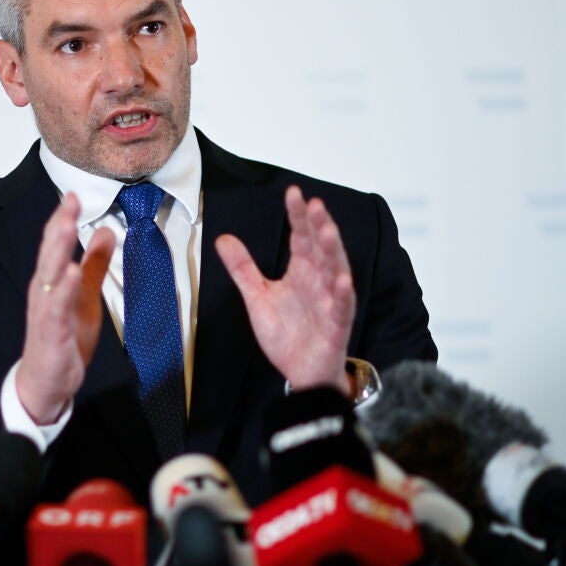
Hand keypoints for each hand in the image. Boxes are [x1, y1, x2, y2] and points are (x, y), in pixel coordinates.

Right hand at [16, 193, 115, 423]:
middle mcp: (43, 291)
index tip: (73, 194)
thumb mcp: (85, 294)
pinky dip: (63, 290)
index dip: (63, 218)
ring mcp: (45, 310)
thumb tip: (107, 231)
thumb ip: (94, 264)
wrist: (46, 381)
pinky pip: (56, 308)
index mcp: (51, 280)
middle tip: (69, 200)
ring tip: (67, 226)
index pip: (55, 243)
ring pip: (50, 274)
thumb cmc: (62, 338)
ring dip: (58, 250)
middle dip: (58, 226)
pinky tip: (72, 273)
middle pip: (50, 252)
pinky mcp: (51, 332)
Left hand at [215, 186, 354, 394]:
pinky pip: (341, 308)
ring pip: (335, 272)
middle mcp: (318, 281)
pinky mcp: (336, 325)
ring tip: (328, 232)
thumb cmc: (288, 334)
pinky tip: (341, 280)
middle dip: (318, 226)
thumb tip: (223, 239)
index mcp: (302, 271)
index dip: (298, 216)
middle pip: (320, 249)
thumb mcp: (257, 297)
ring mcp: (329, 302)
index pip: (301, 237)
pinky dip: (342, 294)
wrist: (300, 371)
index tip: (293, 194)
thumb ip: (243, 268)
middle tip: (314, 204)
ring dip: (333, 252)